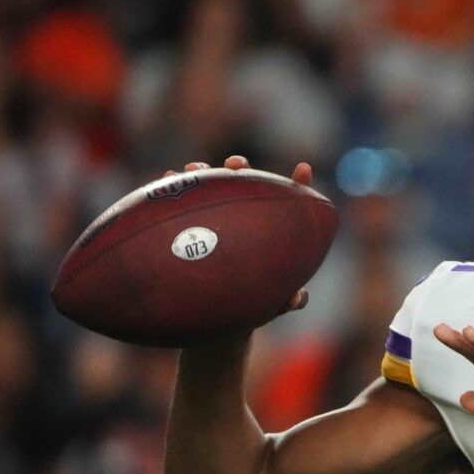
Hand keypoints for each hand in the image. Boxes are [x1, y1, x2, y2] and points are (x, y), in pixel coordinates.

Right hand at [180, 155, 312, 314]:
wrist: (211, 309)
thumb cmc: (247, 300)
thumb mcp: (268, 300)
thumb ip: (284, 298)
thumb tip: (297, 298)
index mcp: (267, 227)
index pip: (286, 199)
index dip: (297, 184)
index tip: (304, 170)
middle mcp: (239, 213)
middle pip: (242, 181)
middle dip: (239, 167)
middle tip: (235, 165)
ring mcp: (211, 213)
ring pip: (207, 184)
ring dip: (202, 171)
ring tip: (194, 169)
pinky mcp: (183, 220)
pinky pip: (176, 198)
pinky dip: (172, 184)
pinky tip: (169, 177)